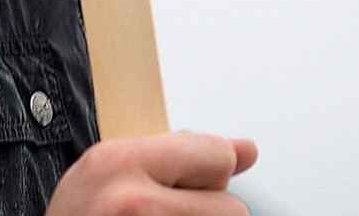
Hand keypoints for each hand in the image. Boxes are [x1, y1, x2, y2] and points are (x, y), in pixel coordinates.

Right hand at [45, 130, 257, 213]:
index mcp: (120, 164)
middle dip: (209, 211)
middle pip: (232, 208)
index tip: (192, 179)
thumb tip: (248, 150)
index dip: (210, 169)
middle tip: (167, 214)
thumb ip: (177, 152)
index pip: (216, 156)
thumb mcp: (110, 171)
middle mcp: (136, 206)